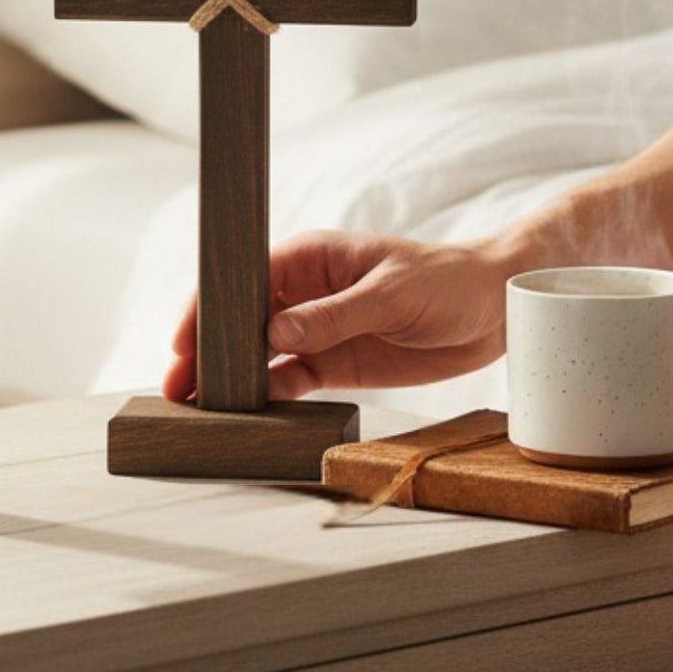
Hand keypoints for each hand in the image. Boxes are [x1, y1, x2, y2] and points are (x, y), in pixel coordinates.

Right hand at [161, 229, 518, 403]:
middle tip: (178, 385)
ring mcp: (318, 329)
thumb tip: (275, 330)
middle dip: (207, 348)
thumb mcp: (392, 294)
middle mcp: (306, 291)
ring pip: (258, 352)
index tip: (184, 338)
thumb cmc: (447, 281)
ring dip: (230, 376)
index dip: (210, 306)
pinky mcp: (335, 363)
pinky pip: (289, 379)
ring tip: (198, 408)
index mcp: (313, 257)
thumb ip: (334, 315)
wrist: (495, 309)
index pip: (246, 277)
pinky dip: (265, 396)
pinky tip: (244, 414)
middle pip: (242, 318)